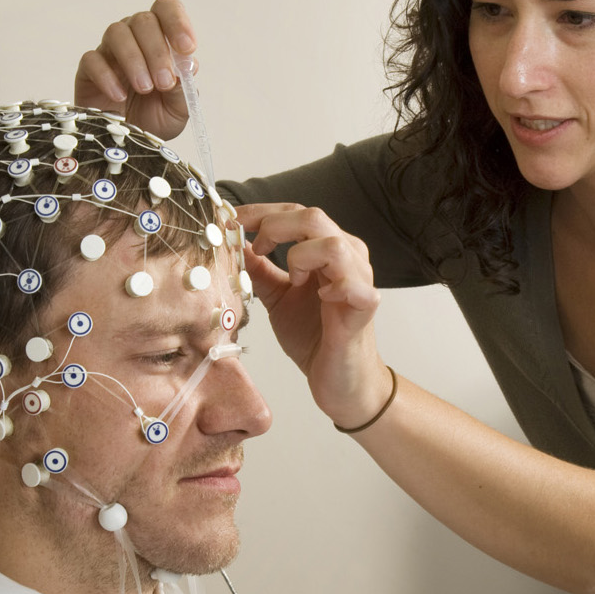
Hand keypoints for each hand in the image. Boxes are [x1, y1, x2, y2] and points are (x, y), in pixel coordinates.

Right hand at [74, 0, 196, 138]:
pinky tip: (119, 95)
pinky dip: (107, 76)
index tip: (187, 48)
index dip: (177, 21)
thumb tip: (187, 64)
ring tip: (145, 89)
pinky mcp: (88, 69)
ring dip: (134, 60)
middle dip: (157, 51)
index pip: (166, 9)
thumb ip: (184, 87)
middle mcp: (134, 37)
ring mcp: (109, 51)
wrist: (128, 145)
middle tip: (164, 82)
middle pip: (143, 21)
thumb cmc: (155, 119)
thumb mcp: (178, 109)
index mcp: (160, 39)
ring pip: (117, 33)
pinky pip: (92, 59)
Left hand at [236, 203, 393, 428]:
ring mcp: (359, 279)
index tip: (228, 220)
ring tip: (294, 280)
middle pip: (313, 217)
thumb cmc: (315, 337)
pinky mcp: (366, 306)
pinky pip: (353, 283)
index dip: (261, 213)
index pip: (295, 214)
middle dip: (273, 226)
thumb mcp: (278, 298)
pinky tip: (322, 298)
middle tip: (253, 248)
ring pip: (332, 244)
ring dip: (301, 256)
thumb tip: (231, 248)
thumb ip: (260, 272)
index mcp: (327, 249)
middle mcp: (348, 256)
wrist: (340, 381)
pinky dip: (333, 285)